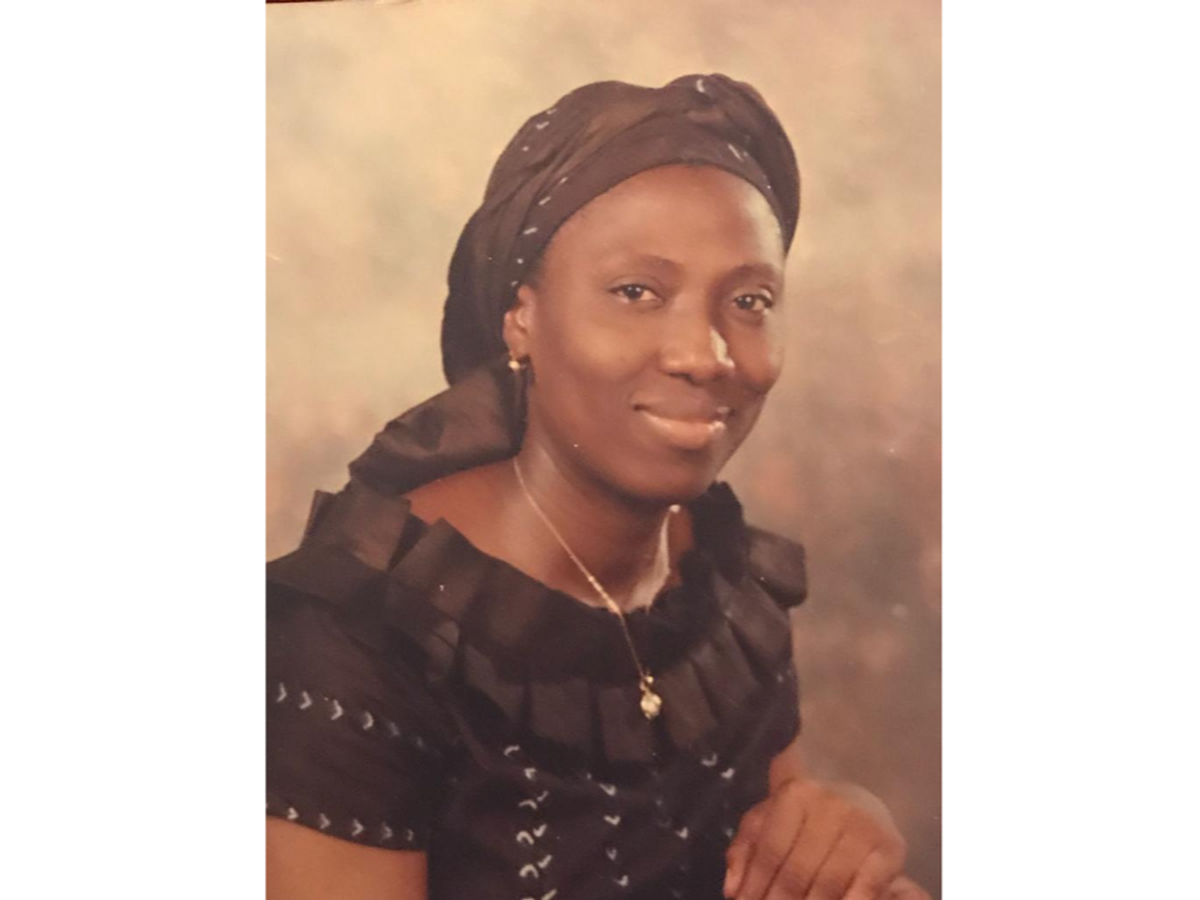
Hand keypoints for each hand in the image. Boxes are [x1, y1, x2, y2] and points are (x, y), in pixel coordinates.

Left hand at [723, 779, 908, 899]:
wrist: (860, 800)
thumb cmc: (804, 815)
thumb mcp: (768, 821)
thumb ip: (745, 851)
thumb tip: (732, 889)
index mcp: (796, 795)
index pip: (770, 851)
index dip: (755, 886)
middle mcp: (831, 806)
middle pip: (797, 872)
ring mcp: (863, 827)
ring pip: (828, 884)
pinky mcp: (890, 849)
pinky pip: (865, 890)